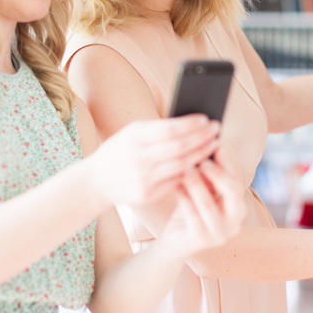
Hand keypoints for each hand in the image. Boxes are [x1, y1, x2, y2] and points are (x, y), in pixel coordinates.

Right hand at [92, 114, 219, 208]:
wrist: (95, 182)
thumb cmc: (118, 152)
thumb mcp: (130, 133)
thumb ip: (155, 129)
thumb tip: (189, 123)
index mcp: (134, 138)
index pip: (170, 129)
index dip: (191, 124)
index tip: (206, 118)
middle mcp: (138, 158)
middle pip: (179, 147)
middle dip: (201, 137)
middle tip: (217, 129)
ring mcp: (143, 178)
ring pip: (181, 165)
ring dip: (201, 154)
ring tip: (214, 144)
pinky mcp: (147, 194)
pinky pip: (175, 181)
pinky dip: (191, 171)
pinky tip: (202, 163)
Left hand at [159, 147, 245, 258]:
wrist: (174, 240)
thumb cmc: (189, 208)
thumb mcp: (202, 190)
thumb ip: (208, 174)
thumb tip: (208, 143)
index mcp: (238, 208)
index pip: (238, 181)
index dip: (228, 163)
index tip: (218, 145)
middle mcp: (234, 223)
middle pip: (233, 193)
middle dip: (218, 174)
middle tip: (203, 161)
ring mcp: (219, 234)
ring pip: (208, 204)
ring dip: (196, 184)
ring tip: (185, 169)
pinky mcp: (200, 241)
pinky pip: (192, 215)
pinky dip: (183, 197)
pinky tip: (175, 185)